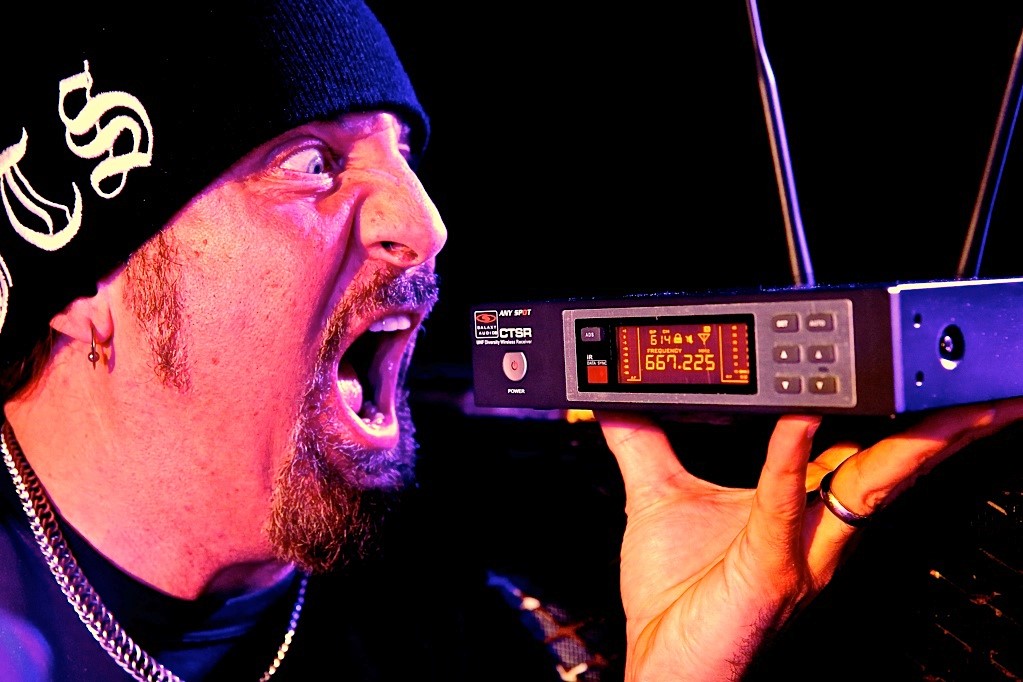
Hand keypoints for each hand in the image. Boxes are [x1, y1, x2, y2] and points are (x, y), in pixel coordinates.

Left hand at [597, 398, 1022, 680]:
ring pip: (869, 486)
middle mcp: (813, 530)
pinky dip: (790, 454)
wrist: (663, 665)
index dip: (880, 408)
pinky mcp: (769, 568)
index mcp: (797, 510)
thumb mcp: (656, 498)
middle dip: (943, 429)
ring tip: (954, 408)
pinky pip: (782, 503)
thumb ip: (642, 442)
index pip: (851, 447)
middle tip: (981, 390)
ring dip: (915, 445)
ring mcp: (800, 551)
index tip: (900, 367)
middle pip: (889, 466)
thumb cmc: (673, 599)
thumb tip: (615, 396)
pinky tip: (799, 415)